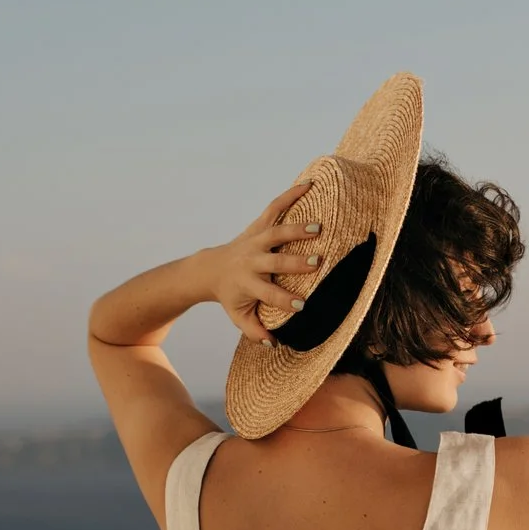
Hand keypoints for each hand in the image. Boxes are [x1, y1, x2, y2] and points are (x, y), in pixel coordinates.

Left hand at [209, 180, 322, 343]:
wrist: (211, 269)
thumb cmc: (230, 296)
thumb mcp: (239, 317)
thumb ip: (255, 332)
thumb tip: (275, 345)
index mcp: (248, 284)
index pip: (268, 294)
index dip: (284, 301)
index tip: (302, 306)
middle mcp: (251, 260)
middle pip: (274, 261)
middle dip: (294, 263)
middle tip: (316, 263)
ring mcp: (255, 240)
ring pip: (275, 232)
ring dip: (296, 230)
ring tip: (318, 227)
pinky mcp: (257, 225)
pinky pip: (274, 207)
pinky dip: (290, 194)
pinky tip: (308, 184)